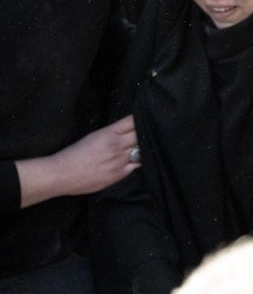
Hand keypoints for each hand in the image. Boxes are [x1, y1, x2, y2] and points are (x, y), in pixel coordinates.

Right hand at [16, 115, 140, 207]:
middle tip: (151, 131)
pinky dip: (140, 161)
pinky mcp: (120, 174)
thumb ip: (111, 134)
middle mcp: (117, 145)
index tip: (146, 118)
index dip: (141, 119)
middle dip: (145, 132)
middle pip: (141, 134)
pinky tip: (140, 159)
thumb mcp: (93, 137)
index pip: (132, 121)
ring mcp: (120, 160)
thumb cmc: (73, 155)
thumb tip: (125, 133)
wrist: (62, 174)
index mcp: (109, 133)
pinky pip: (138, 165)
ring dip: (144, 147)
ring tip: (145, 145)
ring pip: (142, 149)